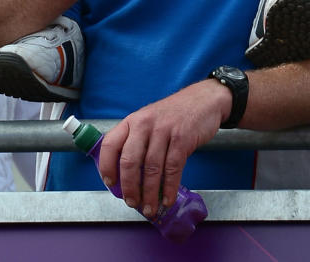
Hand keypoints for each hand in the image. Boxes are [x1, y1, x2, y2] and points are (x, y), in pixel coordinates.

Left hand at [97, 80, 228, 217]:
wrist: (203, 100)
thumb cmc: (173, 115)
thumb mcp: (149, 121)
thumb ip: (137, 142)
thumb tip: (128, 177)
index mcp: (132, 121)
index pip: (110, 143)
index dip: (106, 165)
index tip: (110, 183)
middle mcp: (144, 124)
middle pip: (130, 160)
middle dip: (129, 187)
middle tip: (132, 202)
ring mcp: (163, 130)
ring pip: (151, 168)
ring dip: (149, 193)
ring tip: (149, 208)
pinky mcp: (182, 138)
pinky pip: (172, 168)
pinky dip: (169, 187)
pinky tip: (167, 199)